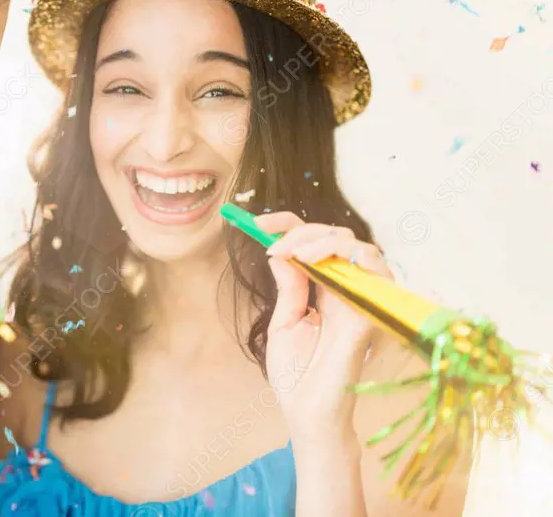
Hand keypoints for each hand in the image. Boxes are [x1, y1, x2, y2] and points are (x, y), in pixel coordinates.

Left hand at [256, 211, 390, 447]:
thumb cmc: (296, 374)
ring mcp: (362, 300)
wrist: (306, 412)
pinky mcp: (371, 313)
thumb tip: (282, 251)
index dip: (289, 226)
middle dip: (302, 232)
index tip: (258, 222)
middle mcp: (347, 291)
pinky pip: (377, 271)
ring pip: (359, 247)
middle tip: (275, 246)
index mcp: (325, 291)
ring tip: (295, 253)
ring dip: (323, 240)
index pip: (315, 244)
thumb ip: (289, 285)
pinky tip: (314, 263)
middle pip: (337, 238)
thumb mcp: (284, 320)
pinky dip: (348, 255)